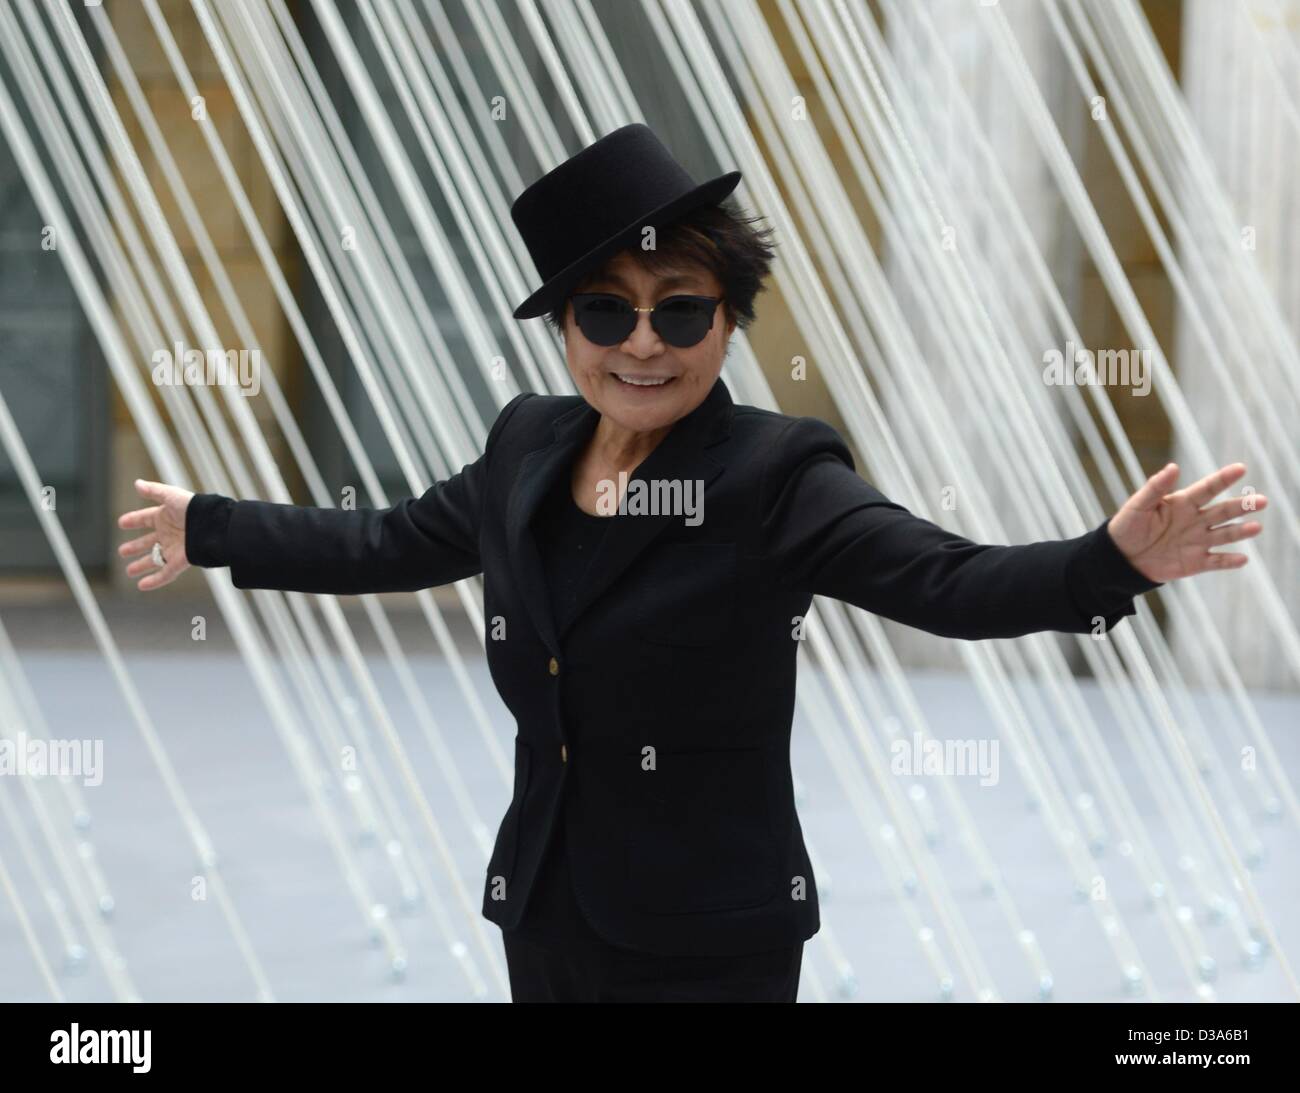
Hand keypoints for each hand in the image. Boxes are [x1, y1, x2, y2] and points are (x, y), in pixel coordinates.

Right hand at [117, 478, 195, 590]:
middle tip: (122, 552)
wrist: (213, 526)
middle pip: (149, 542)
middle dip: (135, 546)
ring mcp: (175, 548)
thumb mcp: (171, 496)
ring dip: (142, 565)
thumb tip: (137, 483)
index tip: (121, 523)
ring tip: (129, 571)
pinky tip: (141, 585)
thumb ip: (154, 491)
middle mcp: (169, 533)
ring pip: (155, 559)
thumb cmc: (193, 509)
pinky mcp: (181, 561)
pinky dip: (154, 580)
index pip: (146, 518)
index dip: (134, 520)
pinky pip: (165, 573)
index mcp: (166, 517)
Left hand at [1107, 463, 1266, 583]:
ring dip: (1241, 531)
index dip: (1223, 478)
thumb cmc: (1128, 527)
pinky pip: (1217, 561)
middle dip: (1243, 506)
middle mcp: (1196, 520)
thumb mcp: (1138, 505)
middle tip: (1261, 500)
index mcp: (1183, 503)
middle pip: (1223, 511)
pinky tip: (1242, 559)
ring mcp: (1198, 541)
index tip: (1240, 468)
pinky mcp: (1196, 562)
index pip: (1208, 488)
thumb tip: (1173, 466)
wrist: (1121, 558)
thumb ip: (1155, 487)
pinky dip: (1229, 561)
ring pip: (1225, 534)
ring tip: (1255, 527)